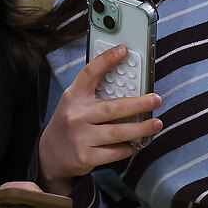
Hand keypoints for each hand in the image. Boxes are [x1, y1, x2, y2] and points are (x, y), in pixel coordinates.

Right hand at [38, 45, 162, 194]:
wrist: (50, 154)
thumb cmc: (70, 123)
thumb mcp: (75, 103)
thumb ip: (95, 93)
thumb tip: (127, 84)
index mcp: (73, 96)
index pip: (90, 73)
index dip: (107, 60)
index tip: (124, 50)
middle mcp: (76, 115)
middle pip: (113, 108)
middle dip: (139, 104)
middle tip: (156, 99)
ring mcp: (80, 137)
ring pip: (118, 132)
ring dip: (141, 128)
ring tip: (156, 123)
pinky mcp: (86, 157)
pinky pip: (114, 152)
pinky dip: (128, 148)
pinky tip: (135, 143)